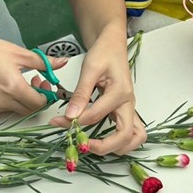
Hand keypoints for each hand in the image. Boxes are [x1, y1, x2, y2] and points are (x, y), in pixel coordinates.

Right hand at [0, 32, 64, 115]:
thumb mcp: (17, 53)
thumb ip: (42, 62)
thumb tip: (62, 62)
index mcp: (12, 86)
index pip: (39, 102)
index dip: (47, 94)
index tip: (46, 82)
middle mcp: (2, 101)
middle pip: (30, 109)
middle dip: (38, 97)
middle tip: (37, 80)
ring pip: (19, 110)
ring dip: (26, 99)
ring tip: (23, 80)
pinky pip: (6, 109)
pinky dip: (13, 100)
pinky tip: (10, 85)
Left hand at [49, 27, 146, 153]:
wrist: (113, 44)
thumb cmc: (104, 52)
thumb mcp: (90, 68)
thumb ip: (81, 93)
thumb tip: (70, 116)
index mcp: (120, 92)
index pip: (96, 116)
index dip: (75, 122)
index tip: (58, 122)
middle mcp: (129, 103)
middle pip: (125, 136)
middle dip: (104, 147)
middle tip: (82, 146)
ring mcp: (129, 109)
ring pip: (134, 138)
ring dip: (117, 148)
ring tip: (93, 146)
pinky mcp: (125, 111)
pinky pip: (130, 132)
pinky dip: (119, 142)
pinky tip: (101, 139)